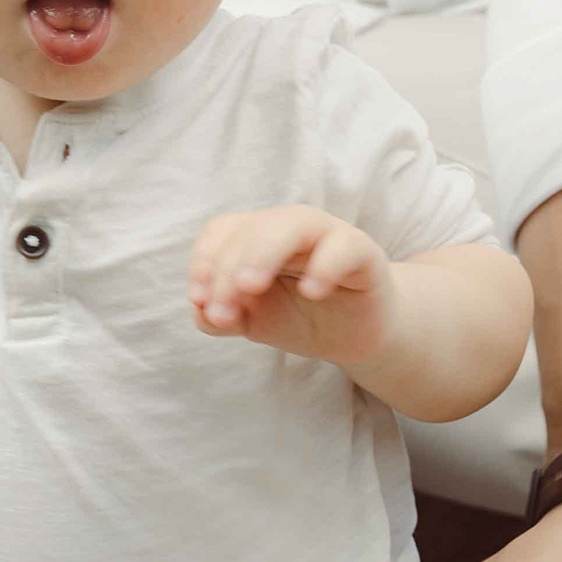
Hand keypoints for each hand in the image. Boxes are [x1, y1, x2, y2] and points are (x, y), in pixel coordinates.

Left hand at [189, 205, 396, 368]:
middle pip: (251, 229)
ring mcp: (328, 235)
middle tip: (222, 312)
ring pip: (293, 224)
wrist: (354, 337)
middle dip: (226, 270)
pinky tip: (311, 292)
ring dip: (264, 254)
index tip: (199, 299)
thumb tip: (201, 311)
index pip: (222, 231)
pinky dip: (326, 266)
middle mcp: (290, 227)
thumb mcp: (251, 321)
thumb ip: (221, 316)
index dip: (204, 261)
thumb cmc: (300, 317)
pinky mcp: (363, 253)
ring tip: (251, 288)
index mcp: (258, 236)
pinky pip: (344, 247)